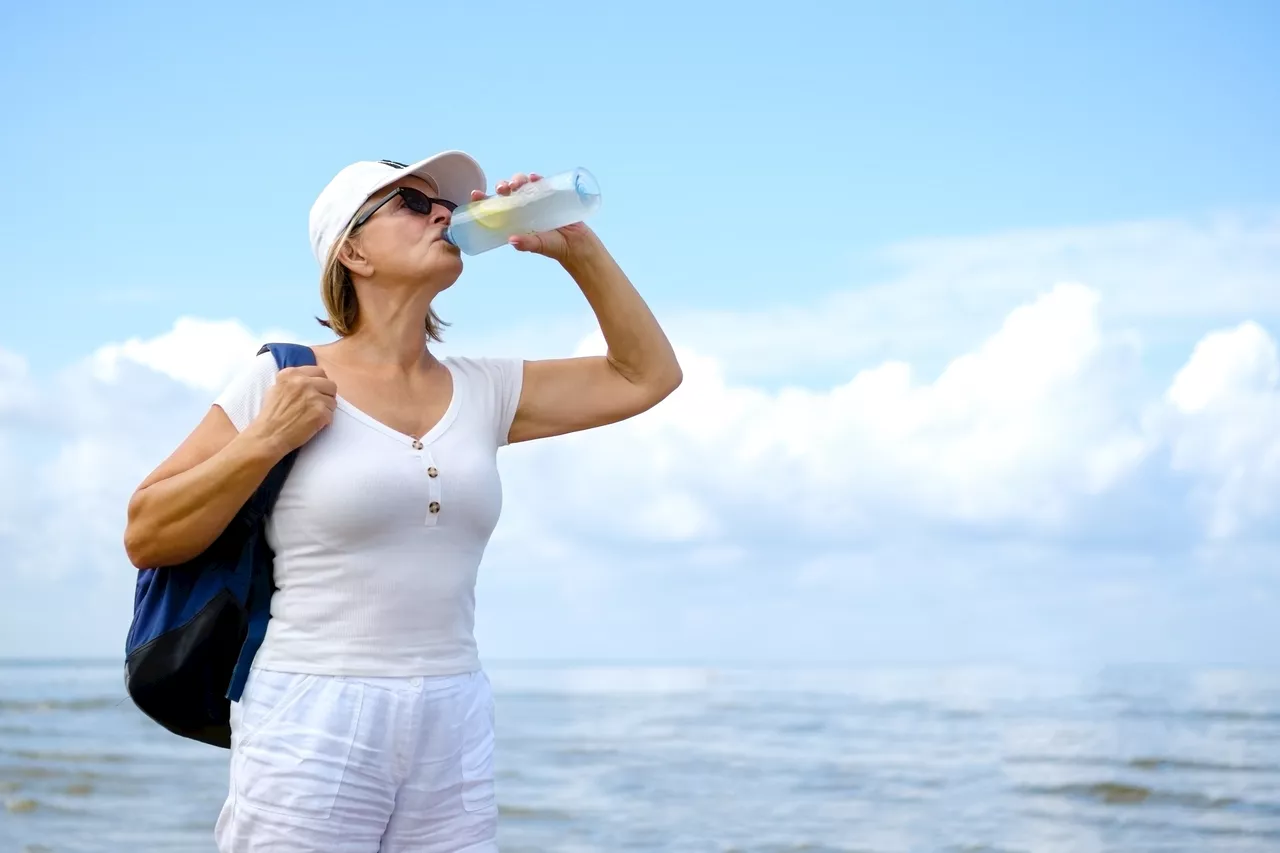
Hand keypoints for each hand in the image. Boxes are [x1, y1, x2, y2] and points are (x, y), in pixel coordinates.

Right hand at [246, 365, 336, 455]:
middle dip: (327, 395)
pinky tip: (312, 424)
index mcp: (291, 374)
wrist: (268, 436)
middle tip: (319, 404)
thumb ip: (293, 381)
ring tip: (312, 416)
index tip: (317, 391)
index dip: (320, 383)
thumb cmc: (270, 415)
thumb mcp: (276, 388)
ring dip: (326, 409)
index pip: (318, 372)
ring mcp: (313, 396)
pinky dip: (325, 420)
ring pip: (332, 400)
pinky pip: (331, 414)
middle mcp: (303, 382)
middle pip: (330, 384)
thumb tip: (310, 380)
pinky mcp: (320, 411)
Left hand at [471, 172, 600, 264]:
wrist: (577, 244)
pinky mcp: (551, 196)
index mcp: (515, 219)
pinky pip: (541, 183)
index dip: (484, 199)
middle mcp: (523, 208)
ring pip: (522, 185)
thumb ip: (527, 243)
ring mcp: (537, 201)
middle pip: (508, 192)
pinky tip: (533, 177)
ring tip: (517, 183)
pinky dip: (536, 179)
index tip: (475, 194)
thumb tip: (512, 241)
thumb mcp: (539, 245)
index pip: (496, 207)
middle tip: (503, 188)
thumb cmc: (555, 247)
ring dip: (517, 180)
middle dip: (502, 186)